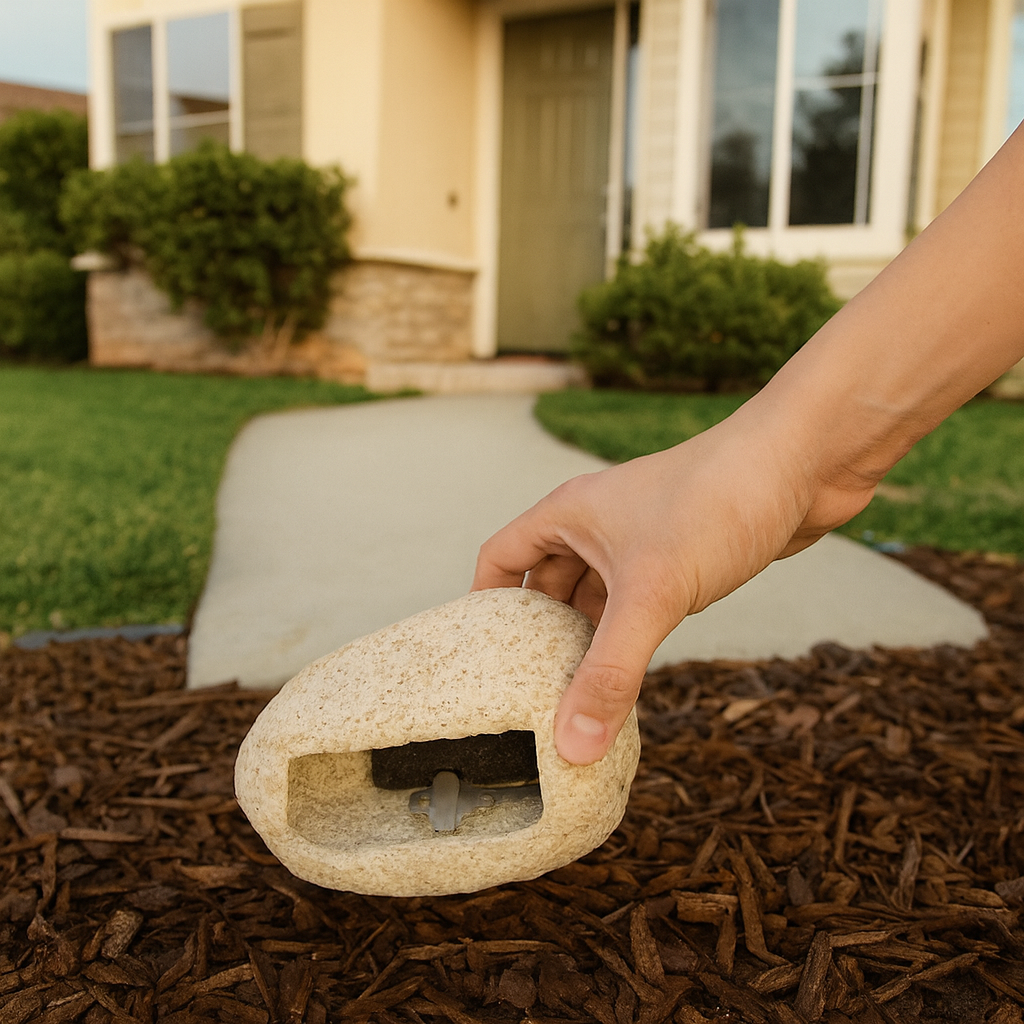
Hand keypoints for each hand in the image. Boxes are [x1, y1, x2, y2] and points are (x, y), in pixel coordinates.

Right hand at [472, 408, 875, 764]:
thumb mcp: (653, 593)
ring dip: (586, 643)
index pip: (500, 559)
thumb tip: (572, 744)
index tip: (477, 661)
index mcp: (568, 515)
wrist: (805, 462)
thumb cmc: (718, 501)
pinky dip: (627, 639)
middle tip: (526, 696)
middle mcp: (597, 526)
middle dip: (537, 637)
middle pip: (546, 586)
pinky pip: (636, 606)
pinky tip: (630, 676)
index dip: (483, 608)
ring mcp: (640, 543)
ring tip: (572, 698)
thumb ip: (611, 670)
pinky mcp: (680, 560)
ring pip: (595, 599)